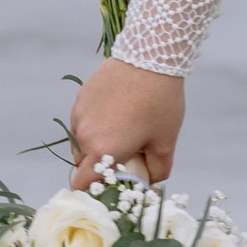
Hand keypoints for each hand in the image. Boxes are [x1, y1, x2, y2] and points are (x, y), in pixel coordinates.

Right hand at [69, 57, 185, 187]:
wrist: (150, 57)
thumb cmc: (161, 102)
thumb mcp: (166, 141)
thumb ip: (158, 169)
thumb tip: (152, 183)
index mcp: (103, 150)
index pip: (81, 183)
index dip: (91, 189)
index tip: (107, 185)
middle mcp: (85, 135)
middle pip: (81, 163)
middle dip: (97, 165)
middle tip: (122, 156)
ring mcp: (80, 114)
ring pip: (80, 141)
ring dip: (94, 143)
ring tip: (121, 129)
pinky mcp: (81, 97)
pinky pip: (82, 120)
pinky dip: (94, 123)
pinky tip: (117, 111)